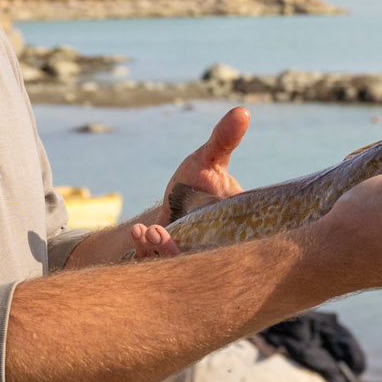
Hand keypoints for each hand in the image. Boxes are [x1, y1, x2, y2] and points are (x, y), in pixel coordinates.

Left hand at [130, 107, 250, 261]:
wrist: (176, 202)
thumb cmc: (198, 181)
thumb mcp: (209, 159)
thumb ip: (224, 139)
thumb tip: (242, 111)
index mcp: (239, 231)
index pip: (241, 247)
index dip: (223, 244)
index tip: (198, 222)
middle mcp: (219, 250)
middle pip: (209, 265)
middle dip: (181, 253)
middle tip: (159, 232)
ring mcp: (194, 260)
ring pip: (183, 270)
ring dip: (162, 253)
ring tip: (149, 230)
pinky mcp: (171, 267)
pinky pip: (161, 269)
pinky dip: (147, 253)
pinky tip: (139, 232)